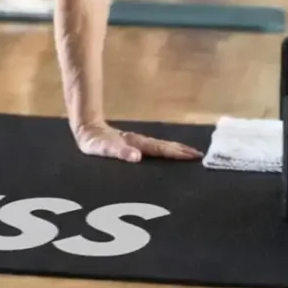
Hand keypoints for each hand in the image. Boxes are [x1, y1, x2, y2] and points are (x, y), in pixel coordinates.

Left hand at [74, 121, 202, 163]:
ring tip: (190, 154)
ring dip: (176, 150)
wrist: (87, 129)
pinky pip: (154, 147)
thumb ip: (120, 152)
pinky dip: (165, 150)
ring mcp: (138, 142)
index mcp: (137, 144)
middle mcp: (140, 142)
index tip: (194, 156)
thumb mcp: (104, 149)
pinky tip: (169, 154)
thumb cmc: (95, 143)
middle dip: (182, 151)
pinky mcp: (134, 144)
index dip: (177, 153)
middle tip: (200, 156)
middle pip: (165, 146)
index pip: (161, 150)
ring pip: (161, 146)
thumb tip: (138, 157)